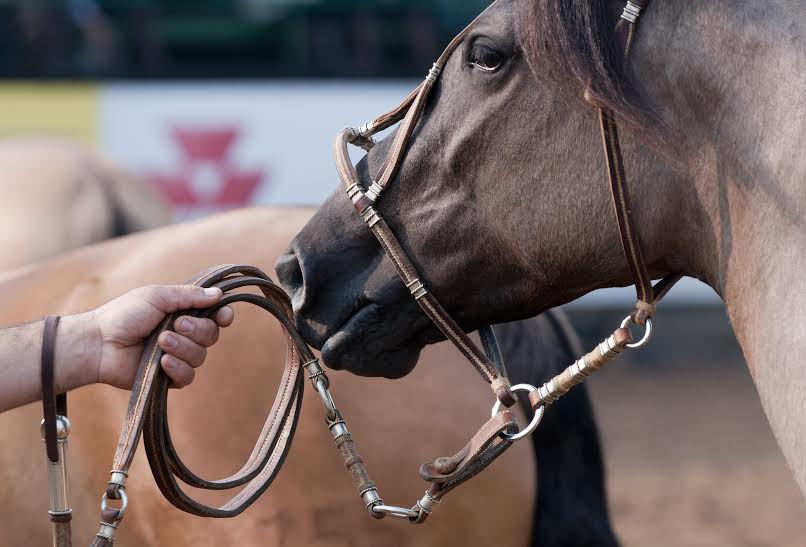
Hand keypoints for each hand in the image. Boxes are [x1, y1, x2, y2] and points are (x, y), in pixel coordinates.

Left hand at [81, 285, 233, 389]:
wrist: (99, 344)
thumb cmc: (124, 315)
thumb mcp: (157, 297)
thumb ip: (189, 296)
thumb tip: (219, 294)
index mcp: (183, 312)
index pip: (215, 315)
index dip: (223, 315)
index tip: (222, 315)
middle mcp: (185, 334)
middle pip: (212, 335)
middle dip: (197, 330)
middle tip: (175, 325)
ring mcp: (178, 356)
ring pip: (201, 356)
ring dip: (183, 347)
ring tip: (160, 342)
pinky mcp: (169, 377)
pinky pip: (188, 376)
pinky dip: (178, 368)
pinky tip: (162, 362)